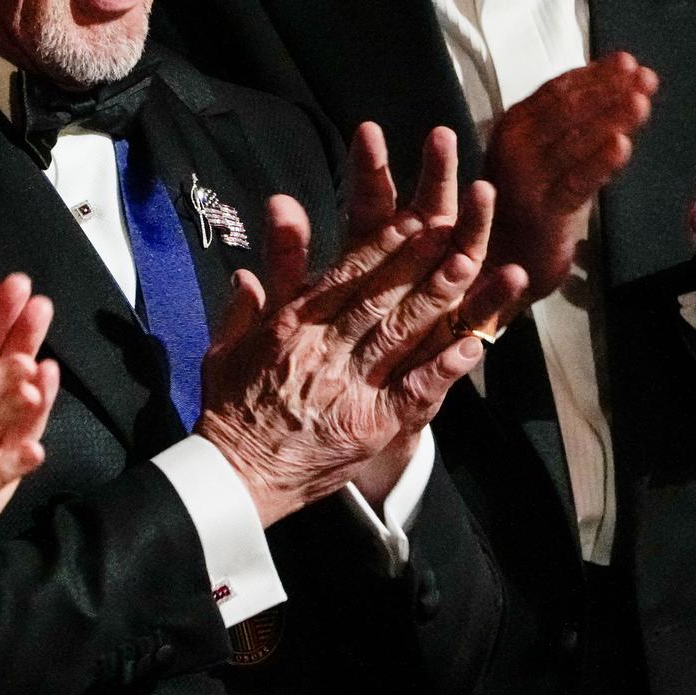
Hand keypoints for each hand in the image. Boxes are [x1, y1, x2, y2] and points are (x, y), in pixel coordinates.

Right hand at [200, 126, 527, 525]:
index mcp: (290, 327)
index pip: (343, 276)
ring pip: (399, 334)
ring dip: (437, 298)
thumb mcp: (224, 351)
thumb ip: (242, 307)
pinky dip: (443, 368)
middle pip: (378, 296)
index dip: (380, 245)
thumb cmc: (229, 413)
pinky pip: (412, 392)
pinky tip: (471, 344)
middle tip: (453, 224)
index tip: (410, 217)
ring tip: (468, 264)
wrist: (236, 477)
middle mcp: (323, 350)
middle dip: (418, 259)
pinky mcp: (370, 426)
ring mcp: (350, 388)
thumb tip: (247, 271)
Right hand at [481, 54, 657, 312]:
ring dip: (611, 119)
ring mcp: (526, 181)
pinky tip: (623, 145)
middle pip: (566, 110)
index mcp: (513, 126)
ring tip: (642, 102)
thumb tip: (619, 86)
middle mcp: (514, 148)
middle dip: (608, 90)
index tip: (629, 62)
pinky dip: (599, 162)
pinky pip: (575, 182)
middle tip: (646, 78)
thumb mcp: (543, 155)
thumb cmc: (528, 203)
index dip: (595, 75)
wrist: (501, 262)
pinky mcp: (541, 213)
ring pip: (574, 142)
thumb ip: (572, 125)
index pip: (557, 91)